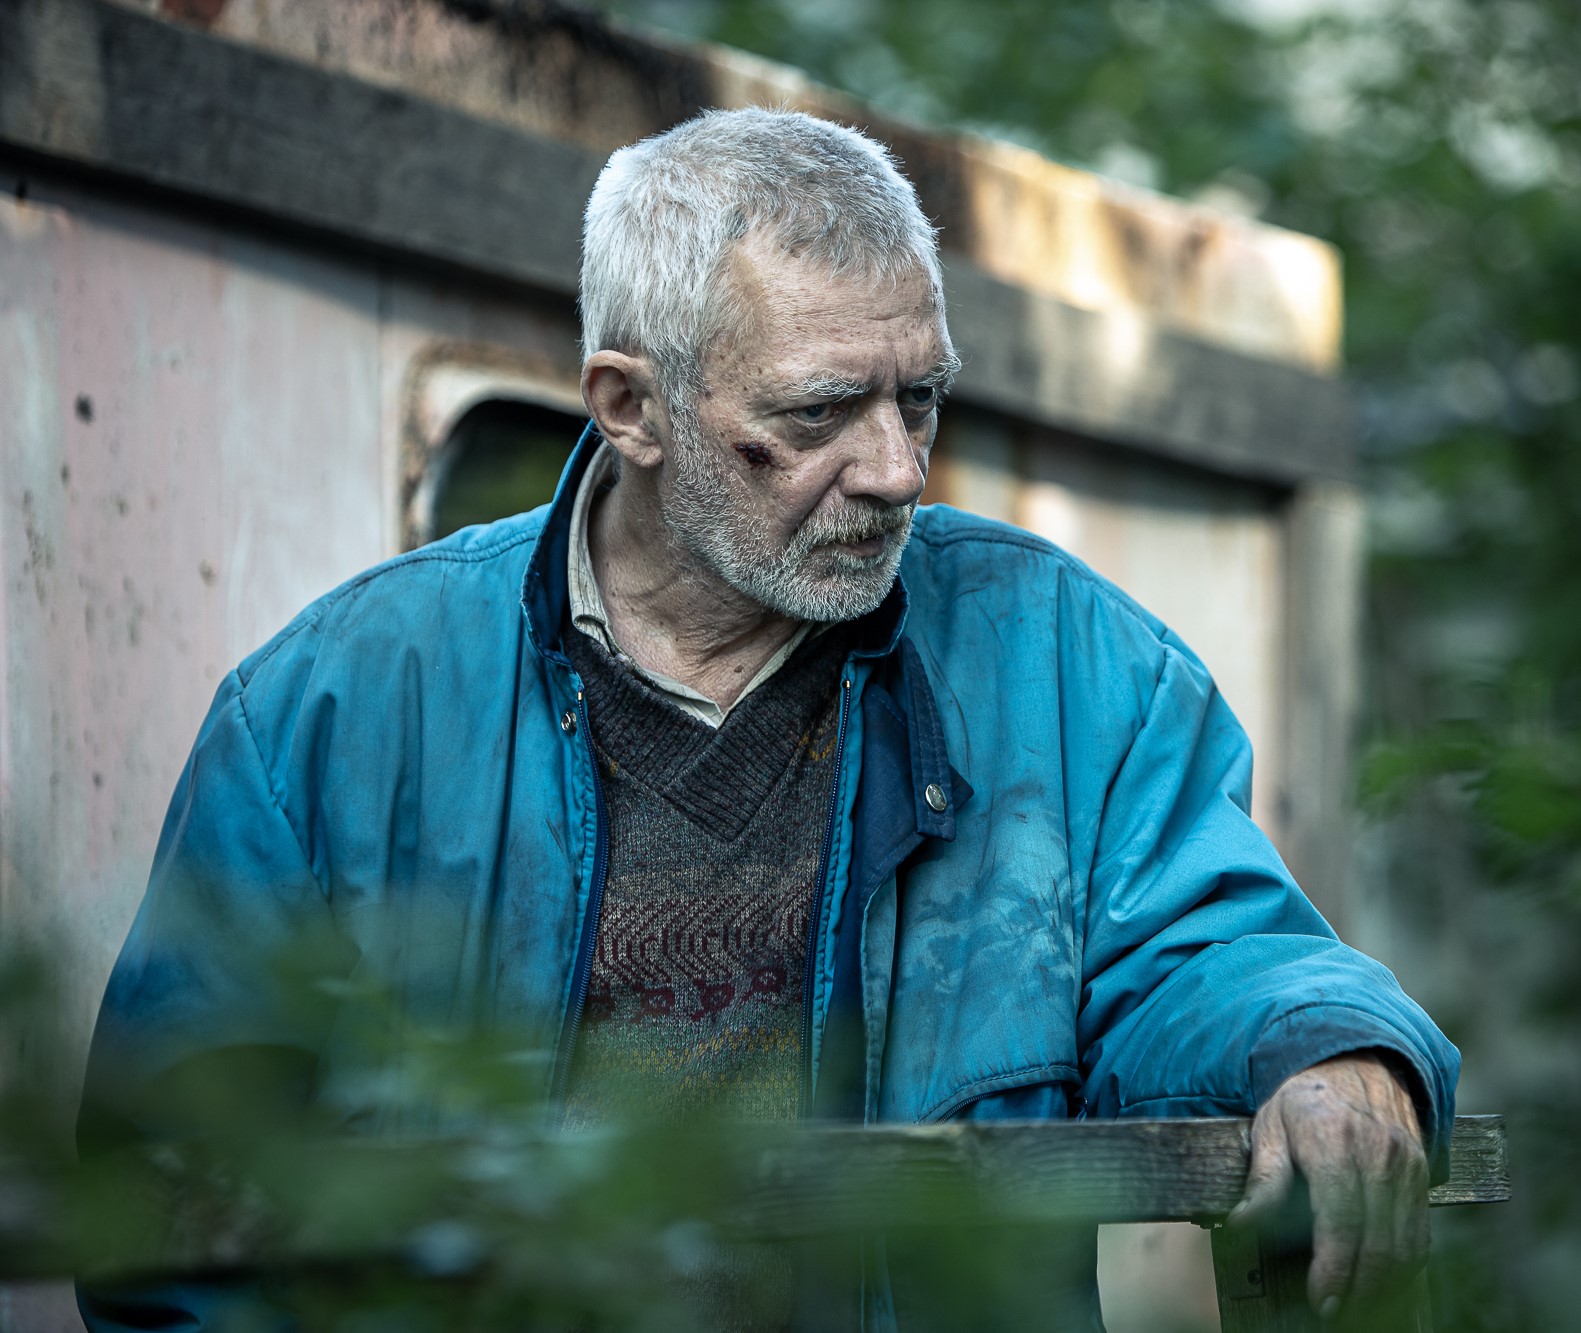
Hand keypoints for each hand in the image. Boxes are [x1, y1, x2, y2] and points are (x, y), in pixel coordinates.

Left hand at [1231, 1053, 1428, 1319]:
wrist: (1353, 1060)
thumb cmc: (1301, 1100)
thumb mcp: (1269, 1128)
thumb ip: (1262, 1180)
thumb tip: (1239, 1225)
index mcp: (1333, 1141)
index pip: (1341, 1221)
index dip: (1334, 1269)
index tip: (1321, 1300)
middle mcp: (1378, 1153)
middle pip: (1378, 1242)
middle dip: (1359, 1288)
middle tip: (1334, 1310)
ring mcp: (1407, 1164)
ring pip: (1407, 1244)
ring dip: (1386, 1285)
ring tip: (1356, 1304)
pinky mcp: (1423, 1173)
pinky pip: (1421, 1232)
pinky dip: (1406, 1266)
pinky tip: (1383, 1282)